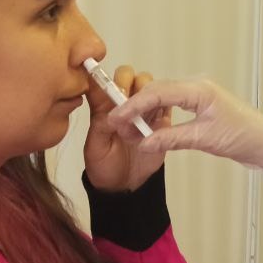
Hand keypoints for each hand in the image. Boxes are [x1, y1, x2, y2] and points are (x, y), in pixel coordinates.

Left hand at [84, 66, 171, 191]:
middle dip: (129, 83)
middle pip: (130, 75)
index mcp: (104, 106)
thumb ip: (100, 125)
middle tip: (127, 102)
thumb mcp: (95, 148)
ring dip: (146, 95)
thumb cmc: (104, 166)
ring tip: (142, 117)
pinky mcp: (162, 120)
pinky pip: (167, 103)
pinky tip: (157, 121)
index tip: (109, 88)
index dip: (105, 77)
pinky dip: (163, 106)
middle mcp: (124, 103)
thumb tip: (110, 105)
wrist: (126, 187)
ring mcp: (145, 110)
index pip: (103, 81)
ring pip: (150, 85)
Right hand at [108, 78, 262, 178]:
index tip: (115, 116)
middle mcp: (198, 86)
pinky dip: (157, 111)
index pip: (158, 92)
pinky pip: (172, 103)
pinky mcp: (201, 104)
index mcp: (199, 89)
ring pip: (163, 95)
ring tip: (127, 124)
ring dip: (144, 108)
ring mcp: (200, 94)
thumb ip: (171, 138)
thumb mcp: (204, 139)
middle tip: (115, 121)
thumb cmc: (243, 137)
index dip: (133, 104)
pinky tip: (147, 123)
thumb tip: (143, 141)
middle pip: (157, 90)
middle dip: (134, 104)